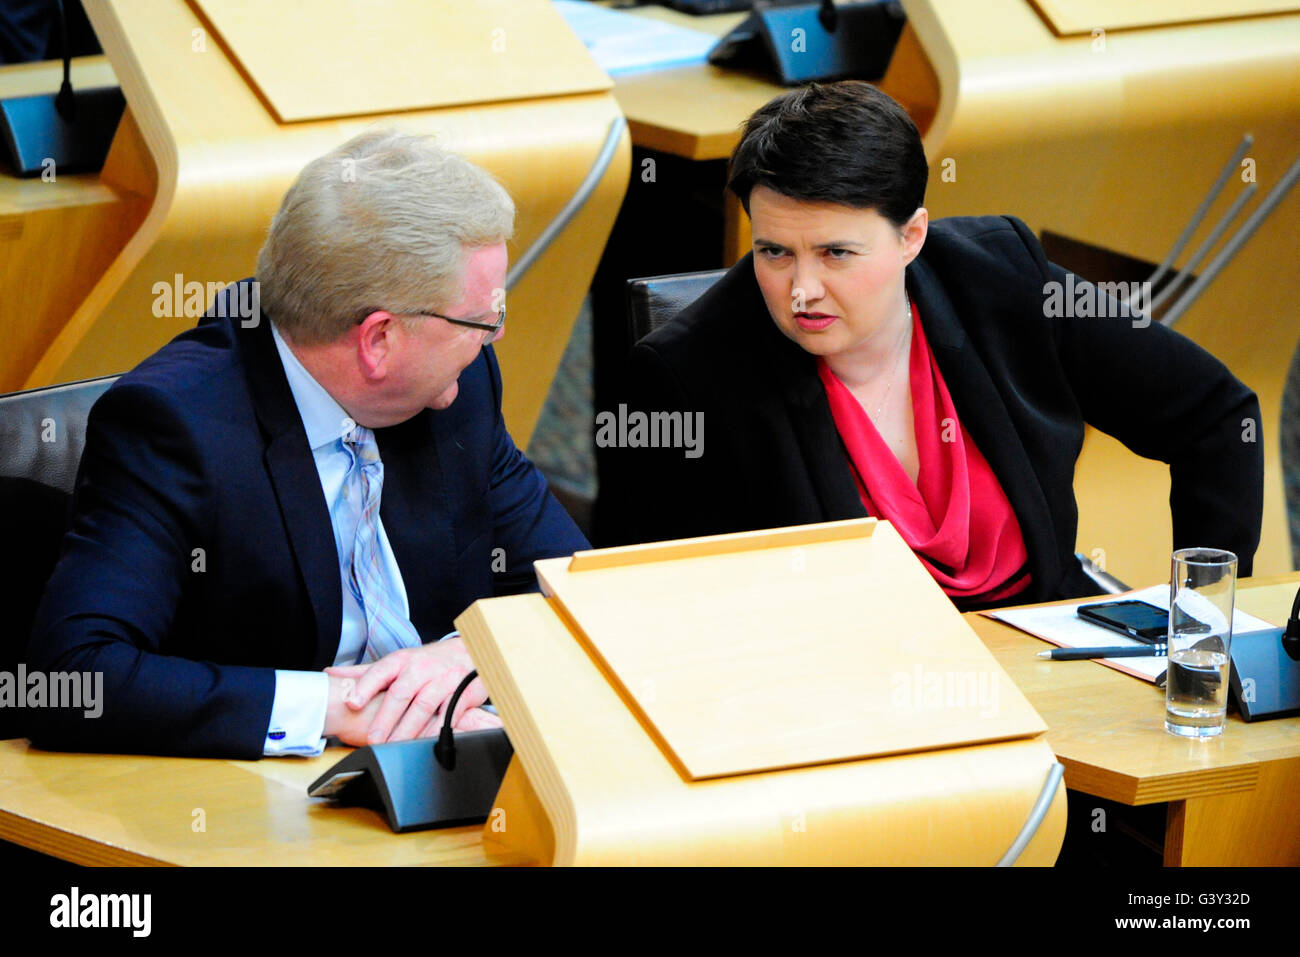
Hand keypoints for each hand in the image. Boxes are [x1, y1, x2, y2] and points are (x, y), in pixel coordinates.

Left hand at [324, 638, 488, 744]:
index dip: (365, 687)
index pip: (380, 671)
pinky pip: (448, 713)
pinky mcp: (462, 692)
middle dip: (386, 717)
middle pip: (401, 692)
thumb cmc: (428, 661)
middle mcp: (421, 668)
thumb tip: (329, 673)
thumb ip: (364, 672)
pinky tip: (426, 742)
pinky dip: (436, 729)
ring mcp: (443, 679)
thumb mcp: (397, 662)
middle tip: (373, 738)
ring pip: (424, 705)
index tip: (352, 702)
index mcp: (402, 660)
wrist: (470, 652)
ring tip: (395, 745)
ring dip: (408, 728)